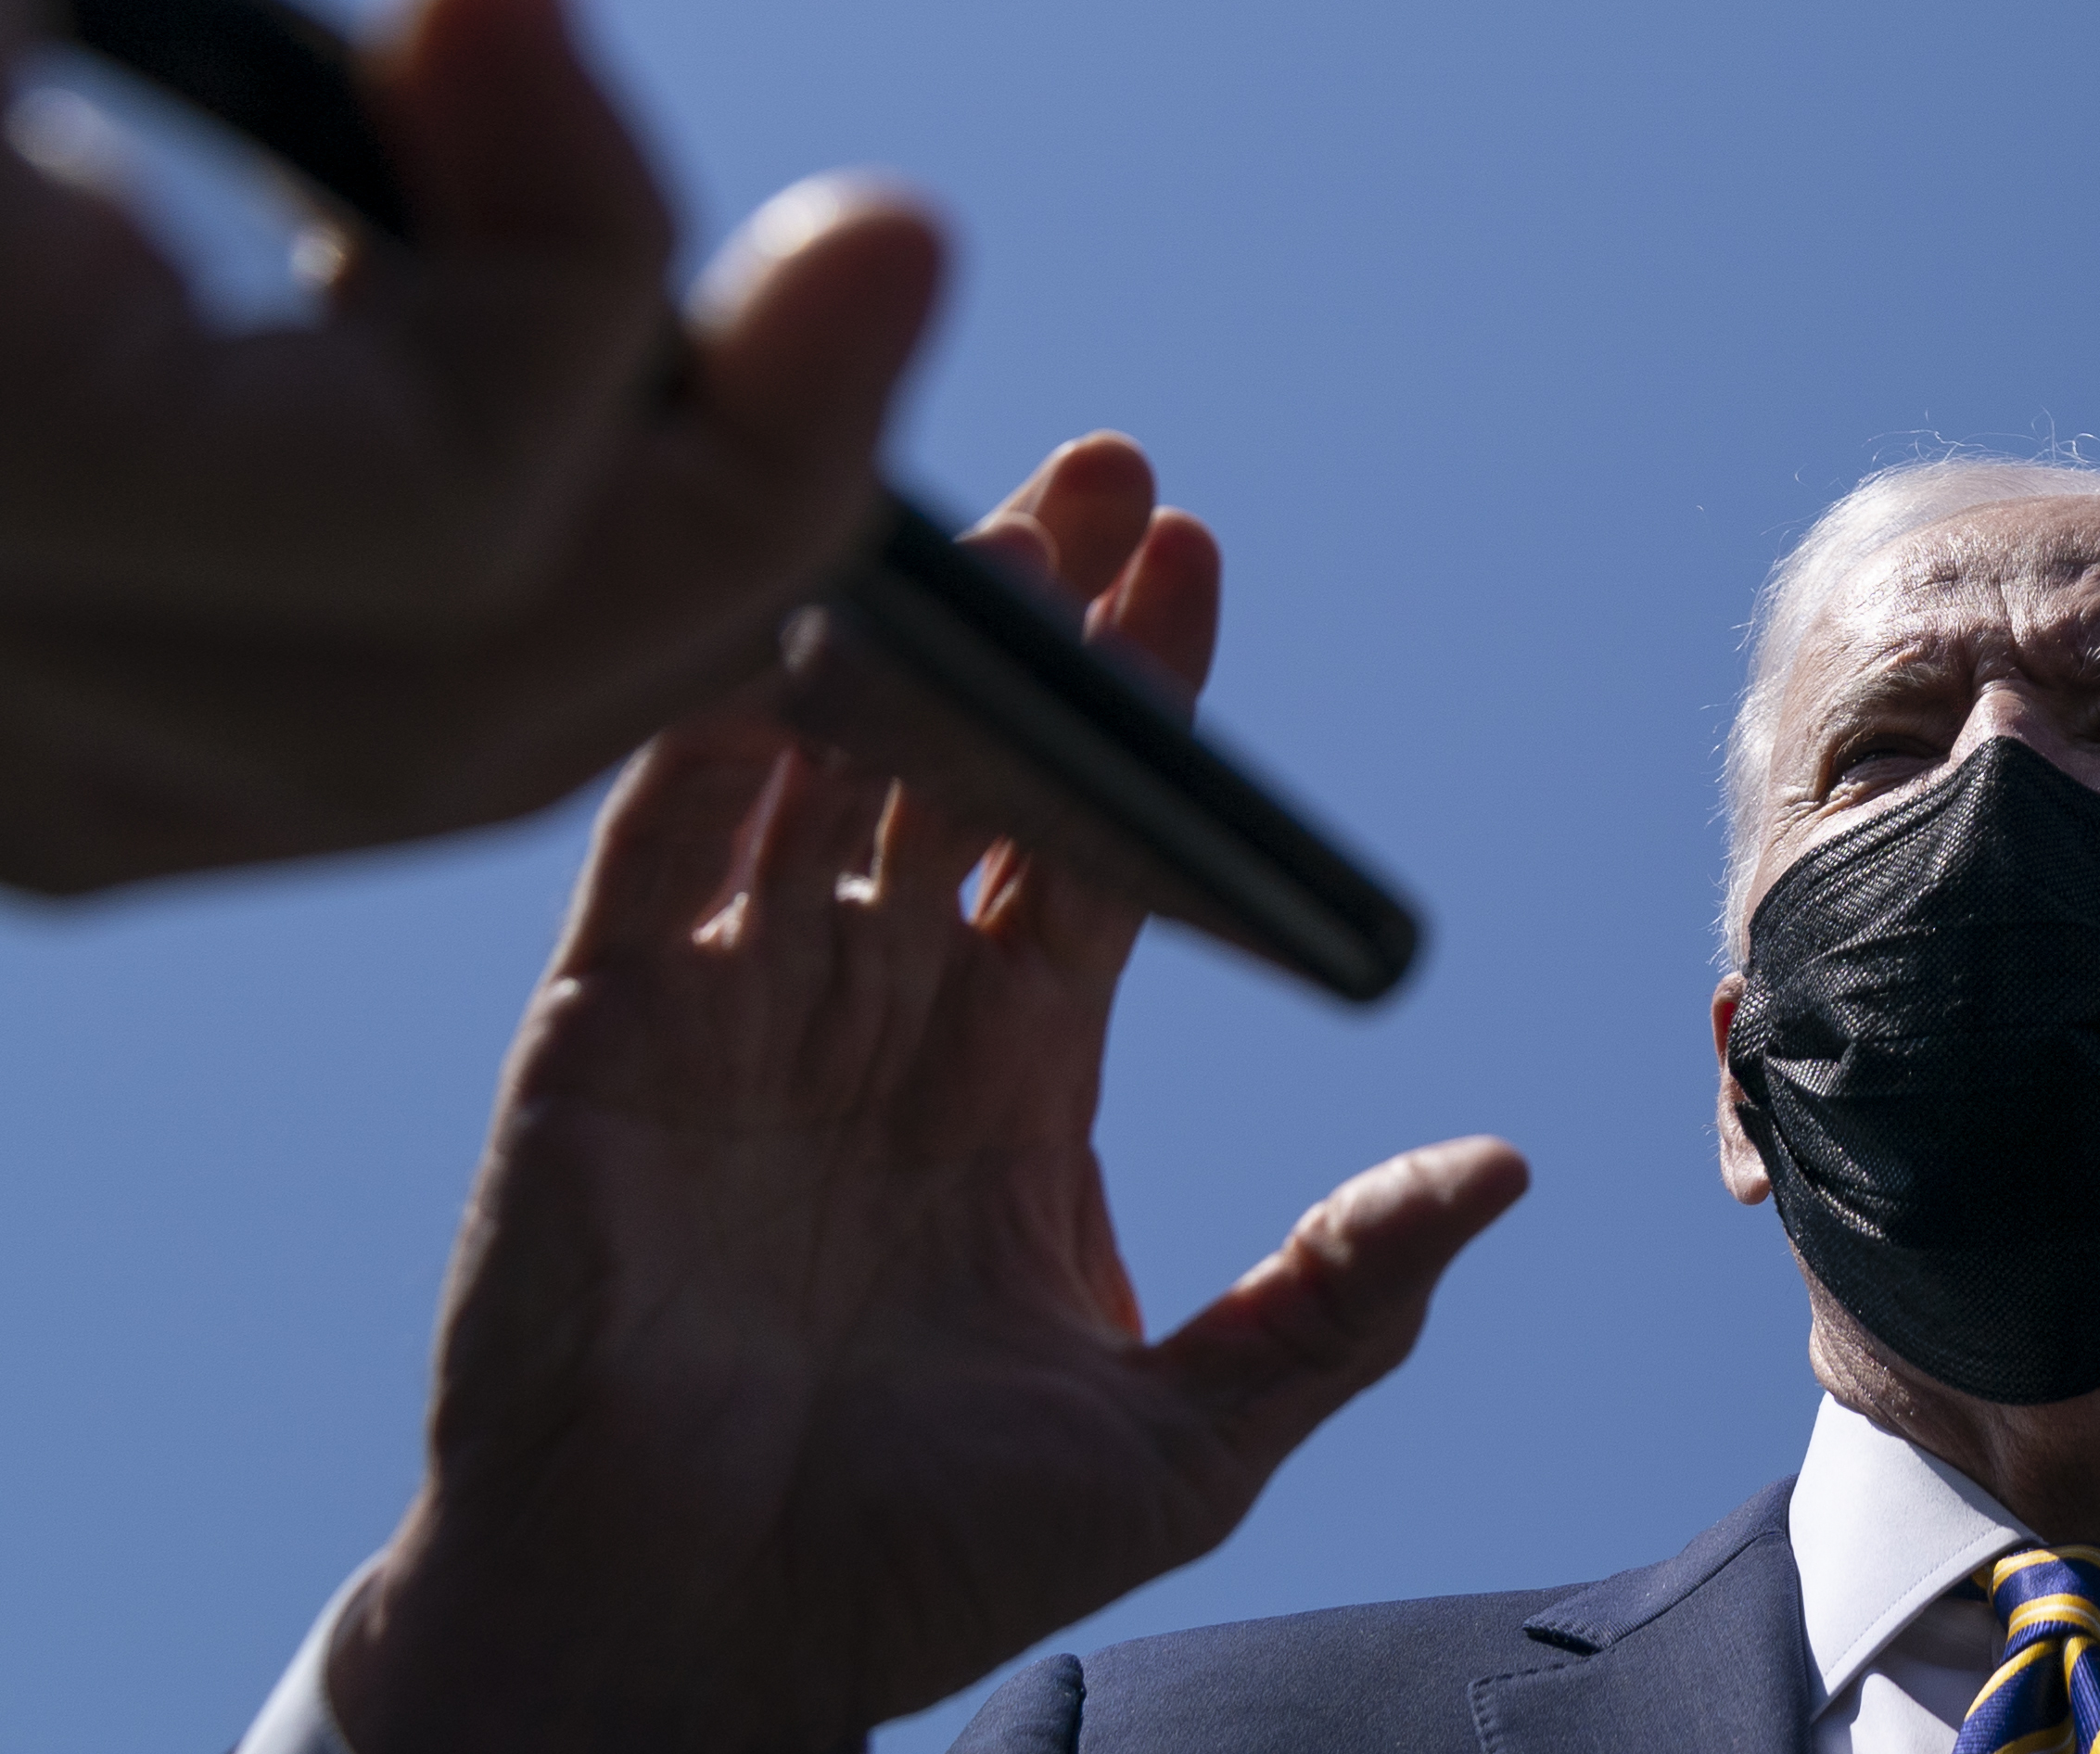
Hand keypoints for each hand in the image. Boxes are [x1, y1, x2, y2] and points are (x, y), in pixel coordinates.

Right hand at [325, 435, 1524, 1753]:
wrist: (680, 1667)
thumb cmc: (916, 1570)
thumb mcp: (1183, 1439)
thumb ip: (1336, 1298)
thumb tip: (1505, 1167)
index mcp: (1005, 1084)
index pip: (1090, 843)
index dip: (1142, 707)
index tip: (1197, 557)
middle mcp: (868, 1024)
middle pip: (963, 769)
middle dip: (1035, 619)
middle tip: (1106, 464)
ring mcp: (728, 1024)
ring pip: (820, 774)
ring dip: (895, 641)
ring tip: (984, 513)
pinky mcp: (594, 1054)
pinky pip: (650, 861)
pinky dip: (702, 739)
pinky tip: (765, 625)